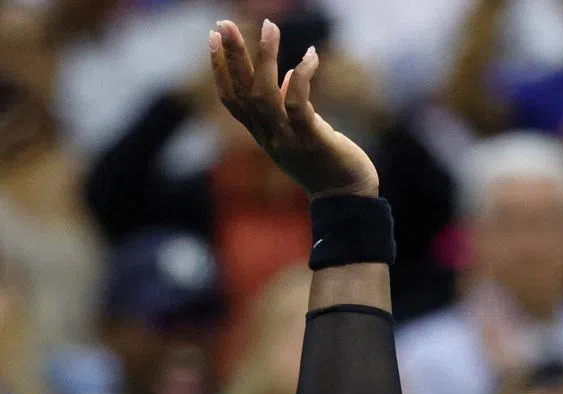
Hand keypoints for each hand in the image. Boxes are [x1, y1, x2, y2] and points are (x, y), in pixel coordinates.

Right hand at [209, 19, 378, 199]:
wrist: (349, 199)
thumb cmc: (328, 164)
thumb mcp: (302, 135)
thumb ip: (290, 109)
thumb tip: (289, 77)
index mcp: (264, 135)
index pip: (232, 101)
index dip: (219, 70)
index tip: (212, 38)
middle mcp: (271, 138)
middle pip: (243, 93)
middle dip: (231, 57)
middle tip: (223, 23)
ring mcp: (290, 140)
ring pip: (265, 95)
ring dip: (265, 58)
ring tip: (269, 27)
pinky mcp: (313, 140)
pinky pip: (299, 104)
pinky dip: (303, 76)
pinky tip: (311, 55)